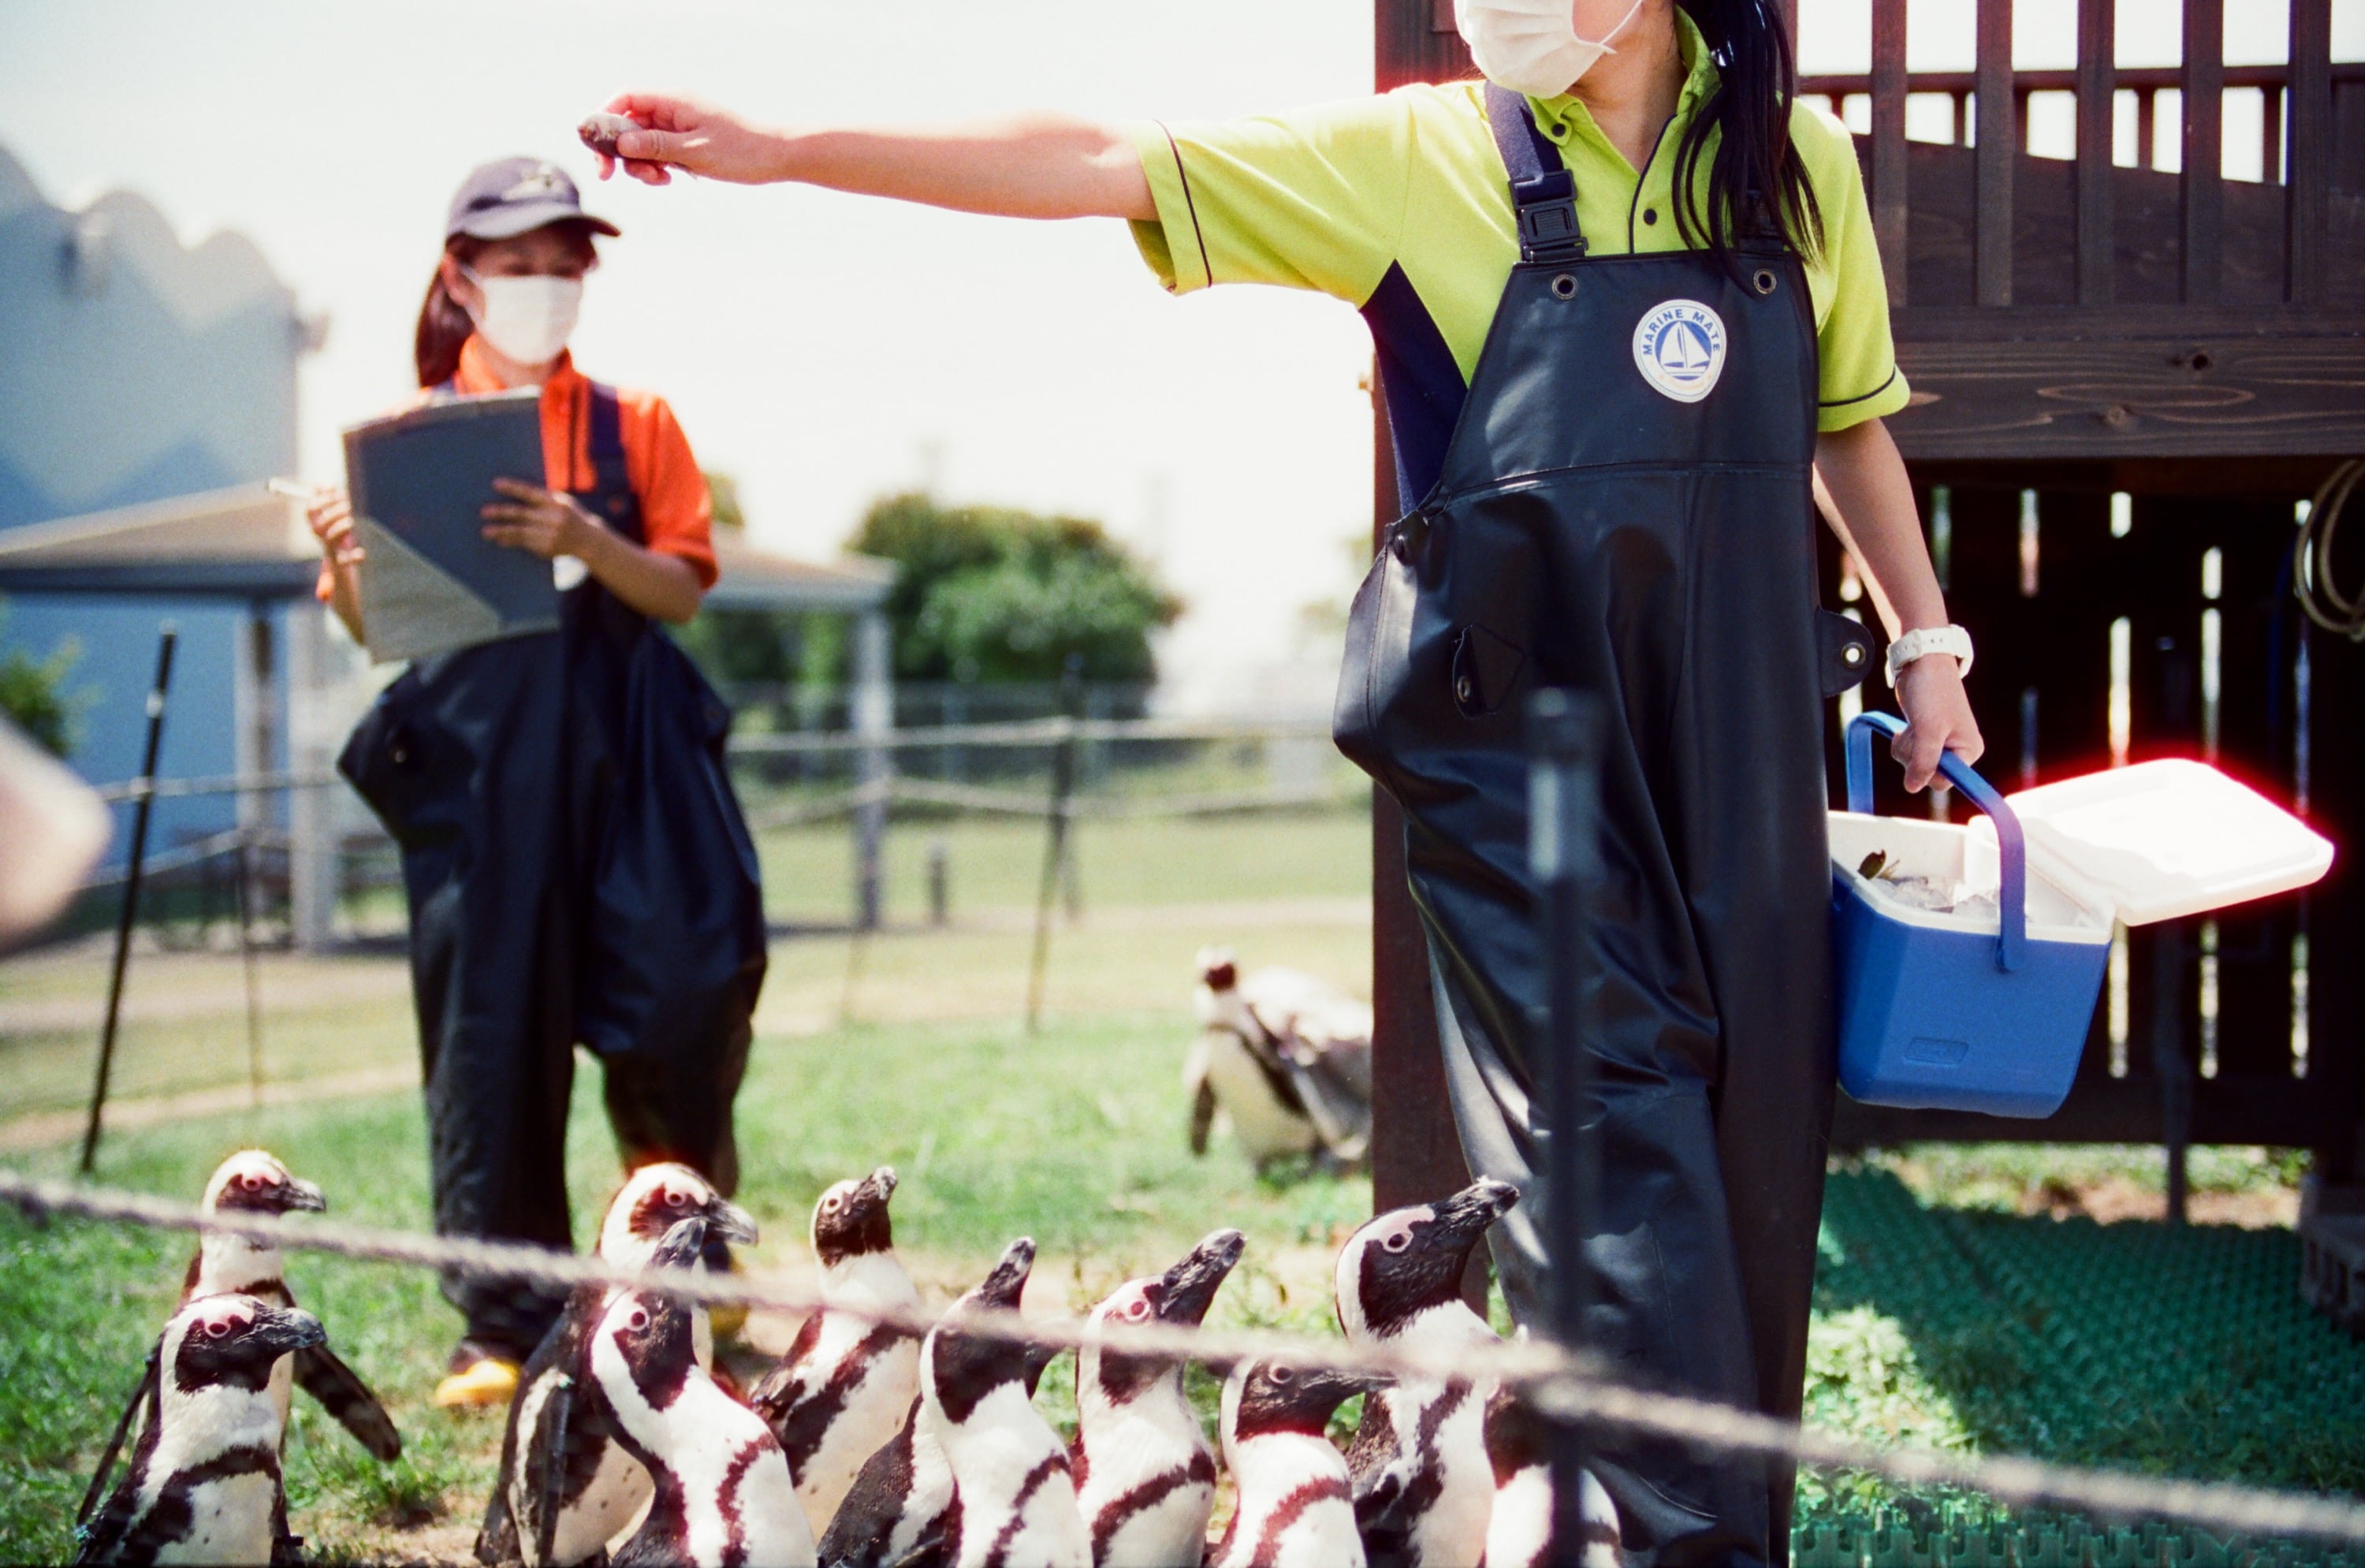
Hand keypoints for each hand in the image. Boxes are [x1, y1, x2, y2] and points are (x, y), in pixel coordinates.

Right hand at [305, 486, 362, 567]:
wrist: (341, 569)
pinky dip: (354, 557)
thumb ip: (328, 502)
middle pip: (320, 524)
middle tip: (348, 504)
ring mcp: (331, 551)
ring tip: (351, 521)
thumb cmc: (338, 539)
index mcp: (318, 526)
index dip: (320, 499)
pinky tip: (361, 553)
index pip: (310, 510)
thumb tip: (322, 484)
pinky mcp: (342, 565)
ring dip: (340, 528)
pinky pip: (346, 562)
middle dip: (333, 512)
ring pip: (330, 540)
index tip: (332, 487)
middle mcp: (322, 538)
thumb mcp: (333, 520)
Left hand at [481, 479, 596, 559]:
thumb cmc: (571, 517)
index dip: (513, 488)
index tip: (495, 484)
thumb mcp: (562, 502)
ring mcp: (551, 534)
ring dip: (501, 531)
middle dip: (501, 512)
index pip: (531, 492)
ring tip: (486, 531)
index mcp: (556, 502)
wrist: (591, 541)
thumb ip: (542, 498)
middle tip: (484, 511)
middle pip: (522, 513)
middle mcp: (553, 517)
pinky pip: (525, 544)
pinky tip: (500, 540)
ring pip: (520, 531)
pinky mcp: (548, 548)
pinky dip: (511, 541)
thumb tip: (513, 493)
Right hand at [596, 92, 780, 185]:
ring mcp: (677, 127)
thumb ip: (656, 146)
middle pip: (627, 123)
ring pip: (640, 143)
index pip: (625, 98)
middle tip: (609, 175)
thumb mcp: (694, 151)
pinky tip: (668, 180)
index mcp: (673, 101)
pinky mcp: (684, 144)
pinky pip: (657, 154)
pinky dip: (655, 168)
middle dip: (616, 149)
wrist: (775, 157)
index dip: (604, 117)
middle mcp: (672, 110)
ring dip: (638, 164)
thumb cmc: (740, 151)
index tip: (595, 144)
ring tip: (658, 179)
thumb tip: (620, 143)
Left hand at [1891, 653, 1983, 792]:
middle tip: (1915, 731)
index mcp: (1969, 751)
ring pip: (1914, 764)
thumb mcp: (1928, 730)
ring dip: (1906, 746)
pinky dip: (1903, 742)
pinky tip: (1907, 726)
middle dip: (1913, 755)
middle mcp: (1959, 750)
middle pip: (1926, 774)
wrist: (1921, 664)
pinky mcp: (1926, 738)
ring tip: (1913, 724)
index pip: (1943, 781)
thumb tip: (1913, 787)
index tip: (1920, 748)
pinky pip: (1909, 753)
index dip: (1926, 770)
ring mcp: (1942, 744)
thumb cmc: (1931, 693)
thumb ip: (1923, 761)